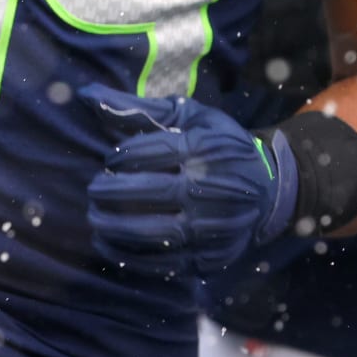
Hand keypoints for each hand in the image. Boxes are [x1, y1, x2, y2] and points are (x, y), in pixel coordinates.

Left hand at [82, 84, 298, 278]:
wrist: (270, 191)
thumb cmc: (219, 146)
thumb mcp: (189, 117)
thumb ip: (137, 108)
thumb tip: (87, 94)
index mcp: (205, 150)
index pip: (154, 152)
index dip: (123, 156)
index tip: (110, 159)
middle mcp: (211, 190)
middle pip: (151, 192)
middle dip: (112, 192)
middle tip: (93, 190)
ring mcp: (212, 228)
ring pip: (155, 232)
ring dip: (115, 227)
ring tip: (95, 217)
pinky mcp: (209, 258)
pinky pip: (163, 262)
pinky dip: (129, 256)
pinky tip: (108, 242)